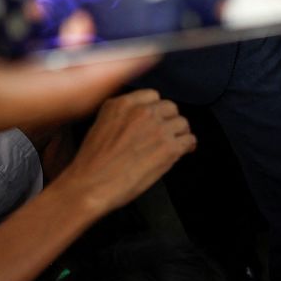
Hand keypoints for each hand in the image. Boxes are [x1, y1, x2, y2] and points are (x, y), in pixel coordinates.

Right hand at [52, 90, 195, 212]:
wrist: (91, 185)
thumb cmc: (92, 164)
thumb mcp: (101, 126)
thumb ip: (124, 117)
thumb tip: (143, 121)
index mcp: (121, 104)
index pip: (152, 95)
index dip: (156, 109)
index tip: (157, 119)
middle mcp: (141, 112)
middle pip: (170, 107)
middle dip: (169, 120)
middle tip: (166, 134)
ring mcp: (157, 128)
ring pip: (182, 123)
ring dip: (180, 134)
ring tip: (174, 144)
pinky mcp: (169, 147)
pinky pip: (189, 140)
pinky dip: (188, 146)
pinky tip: (183, 152)